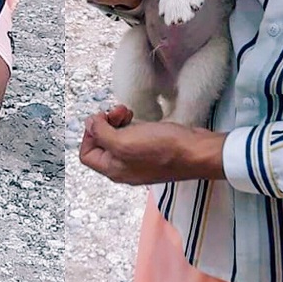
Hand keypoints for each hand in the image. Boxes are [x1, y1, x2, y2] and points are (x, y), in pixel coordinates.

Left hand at [79, 105, 226, 184]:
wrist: (196, 151)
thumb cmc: (163, 148)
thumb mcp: (125, 141)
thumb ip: (102, 133)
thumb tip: (89, 124)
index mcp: (113, 169)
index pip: (86, 154)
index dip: (89, 134)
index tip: (101, 119)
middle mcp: (124, 168)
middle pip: (101, 144)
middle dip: (105, 124)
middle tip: (118, 112)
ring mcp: (138, 160)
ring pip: (116, 138)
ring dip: (118, 121)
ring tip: (128, 112)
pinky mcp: (151, 150)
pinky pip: (132, 137)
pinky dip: (131, 125)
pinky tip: (138, 118)